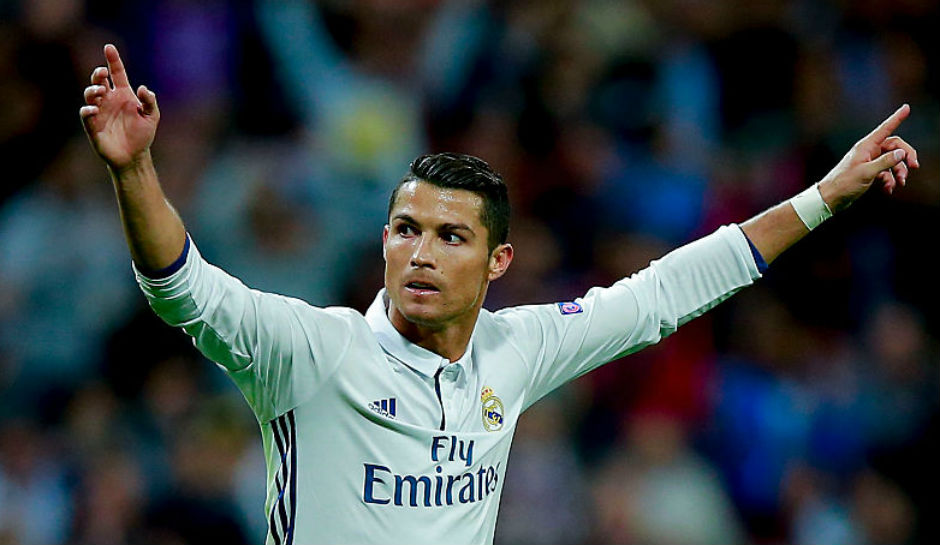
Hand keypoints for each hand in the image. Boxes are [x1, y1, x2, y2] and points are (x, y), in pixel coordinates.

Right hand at [80, 44, 159, 171]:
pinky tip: (95, 108)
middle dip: (98, 74)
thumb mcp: (152, 117)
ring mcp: (99, 111)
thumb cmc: (142, 134)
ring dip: (93, 89)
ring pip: (90, 93)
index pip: (117, 73)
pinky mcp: (92, 124)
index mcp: (123, 94)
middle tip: (103, 73)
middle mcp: (109, 99)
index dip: (113, 60)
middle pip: (99, 80)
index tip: (109, 47)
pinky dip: (88, 109)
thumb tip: (144, 88)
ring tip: (101, 90)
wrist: (134, 156)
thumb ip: (150, 102)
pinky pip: (86, 113)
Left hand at [818, 104, 918, 211]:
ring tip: (900, 183)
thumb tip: (901, 153)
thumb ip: (885, 161)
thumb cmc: (844, 183)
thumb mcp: (867, 172)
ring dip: (899, 171)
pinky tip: (888, 189)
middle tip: (914, 166)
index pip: (885, 128)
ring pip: (892, 161)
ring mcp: (869, 162)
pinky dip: (890, 180)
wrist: (831, 198)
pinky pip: (886, 172)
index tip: (907, 108)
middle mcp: (868, 151)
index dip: (897, 118)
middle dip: (906, 156)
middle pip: (895, 147)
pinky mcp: (869, 172)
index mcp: (866, 146)